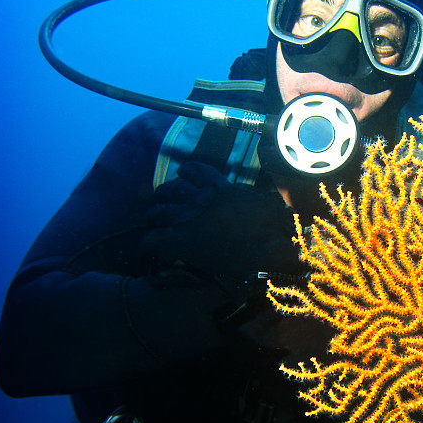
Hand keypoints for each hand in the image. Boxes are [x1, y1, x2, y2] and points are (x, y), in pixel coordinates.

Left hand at [141, 162, 304, 300]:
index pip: (196, 170)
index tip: (185, 174)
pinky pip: (151, 239)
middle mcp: (200, 198)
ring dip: (153, 215)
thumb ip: (259, 200)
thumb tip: (274, 202)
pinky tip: (149, 246)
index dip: (187, 171)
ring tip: (150, 218)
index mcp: (222, 187)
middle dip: (165, 193)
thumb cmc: (275, 231)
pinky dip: (148, 242)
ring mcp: (188, 218)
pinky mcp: (179, 241)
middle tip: (162, 198)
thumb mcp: (269, 204)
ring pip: (158, 211)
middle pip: (172, 189)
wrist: (265, 252)